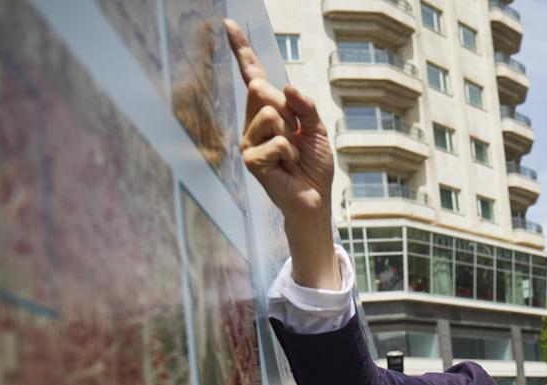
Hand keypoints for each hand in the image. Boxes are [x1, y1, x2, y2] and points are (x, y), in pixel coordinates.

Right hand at [225, 19, 338, 288]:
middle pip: (263, 90)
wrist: (314, 198)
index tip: (230, 25)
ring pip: (271, 114)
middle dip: (288, 109)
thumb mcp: (316, 129)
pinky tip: (286, 167)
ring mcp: (249, 140)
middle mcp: (254, 122)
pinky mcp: (250, 159)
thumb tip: (287, 87)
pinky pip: (277, 141)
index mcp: (270, 111)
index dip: (242, 51)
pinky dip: (290, 154)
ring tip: (291, 155)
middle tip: (295, 135)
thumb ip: (305, 106)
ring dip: (291, 135)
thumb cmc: (313, 165)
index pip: (254, 76)